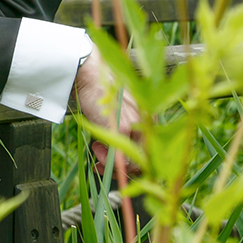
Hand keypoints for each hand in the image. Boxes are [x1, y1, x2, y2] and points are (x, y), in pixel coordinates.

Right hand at [71, 47, 138, 175]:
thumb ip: (125, 128)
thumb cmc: (102, 90)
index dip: (134, 162)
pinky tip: (96, 147)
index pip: (149, 150)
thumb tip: (119, 151)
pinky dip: (107, 159)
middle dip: (123, 167)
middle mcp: (148, 123)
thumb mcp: (119, 111)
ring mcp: (137, 127)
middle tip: (102, 163)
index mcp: (150, 117)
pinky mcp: (124, 128)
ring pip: (133, 162)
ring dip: (113, 163)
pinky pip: (121, 157)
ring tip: (97, 152)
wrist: (92, 75)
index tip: (117, 162)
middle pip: (144, 160)